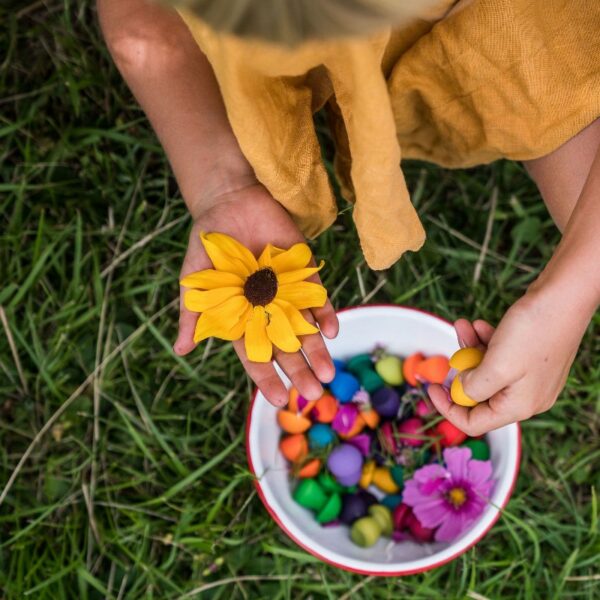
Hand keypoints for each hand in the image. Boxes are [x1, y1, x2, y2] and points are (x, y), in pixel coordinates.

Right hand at [173, 183, 338, 405]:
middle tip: (312, 393)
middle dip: (299, 370)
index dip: (267, 377)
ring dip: (318, 350)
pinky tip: (331, 331)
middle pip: (286, 347)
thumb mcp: (196, 282)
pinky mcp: (304, 272)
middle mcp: (268, 311)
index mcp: (243, 319)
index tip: (280, 399)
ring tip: (328, 374)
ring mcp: (288, 293)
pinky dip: (324, 313)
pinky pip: (317, 297)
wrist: (230, 203)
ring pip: (306, 328)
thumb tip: (181, 351)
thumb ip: (194, 315)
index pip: (255, 354)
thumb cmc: (208, 246)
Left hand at [428, 290, 589, 434]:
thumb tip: (461, 390)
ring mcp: (528, 376)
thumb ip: (474, 386)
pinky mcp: (529, 356)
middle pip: (479, 395)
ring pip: (486, 370)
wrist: (565, 296)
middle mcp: (526, 396)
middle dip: (461, 370)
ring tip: (463, 326)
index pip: (474, 422)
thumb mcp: (496, 366)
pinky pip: (497, 355)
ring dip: (470, 349)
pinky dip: (484, 341)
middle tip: (452, 350)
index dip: (448, 408)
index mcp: (519, 406)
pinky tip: (480, 324)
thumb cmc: (534, 331)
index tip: (431, 386)